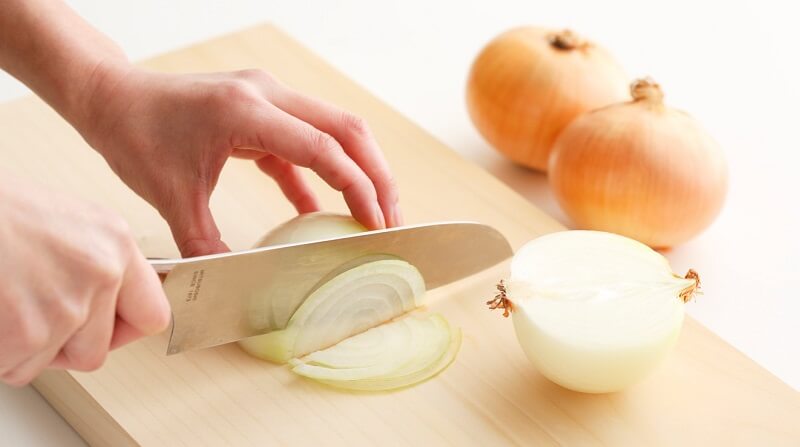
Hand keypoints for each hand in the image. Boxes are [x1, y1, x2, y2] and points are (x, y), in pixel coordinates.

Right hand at [0, 176, 170, 385]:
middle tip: (32, 316)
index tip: (107, 330)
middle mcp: (101, 273)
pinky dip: (0, 352)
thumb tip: (109, 305)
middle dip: (63, 346)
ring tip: (6, 302)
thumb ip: (98, 263)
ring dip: (23, 348)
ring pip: (50, 362)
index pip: (153, 315)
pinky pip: (14, 367)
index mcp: (116, 242)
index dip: (123, 329)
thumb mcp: (67, 222)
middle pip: (97, 351)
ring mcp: (66, 306)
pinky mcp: (26, 333)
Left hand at [77, 66, 400, 256]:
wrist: (114, 97)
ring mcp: (269, 98)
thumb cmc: (135, 134)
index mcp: (246, 111)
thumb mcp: (170, 196)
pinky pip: (305, 144)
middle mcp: (267, 95)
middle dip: (377, 176)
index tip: (377, 224)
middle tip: (392, 219)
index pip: (323, 148)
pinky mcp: (263, 113)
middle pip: (348, 129)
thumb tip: (234, 285)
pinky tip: (320, 212)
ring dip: (359, 171)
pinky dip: (320, 176)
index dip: (357, 187)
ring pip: (336, 130)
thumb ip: (205, 244)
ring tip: (372, 214)